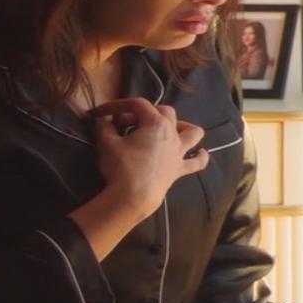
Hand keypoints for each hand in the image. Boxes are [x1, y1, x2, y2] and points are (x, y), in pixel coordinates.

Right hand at [87, 98, 207, 214]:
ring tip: (168, 128)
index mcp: (156, 124)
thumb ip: (104, 127)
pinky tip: (201, 153)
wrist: (134, 197)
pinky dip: (199, 156)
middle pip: (165, 112)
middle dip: (144, 112)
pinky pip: (196, 162)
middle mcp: (172, 135)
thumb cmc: (122, 167)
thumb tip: (101, 120)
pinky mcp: (179, 170)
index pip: (137, 105)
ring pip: (191, 132)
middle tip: (124, 122)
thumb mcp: (107, 143)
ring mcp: (179, 153)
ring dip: (181, 126)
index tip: (101, 113)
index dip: (118, 105)